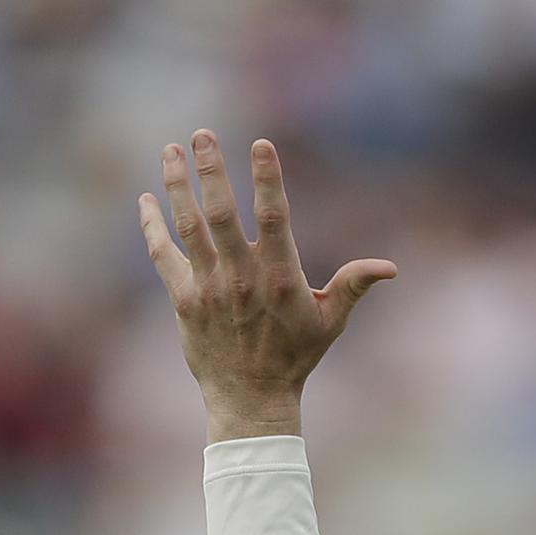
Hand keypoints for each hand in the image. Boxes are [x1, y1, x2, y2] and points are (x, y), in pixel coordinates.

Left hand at [139, 129, 396, 442]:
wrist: (251, 399)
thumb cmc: (295, 357)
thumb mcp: (330, 321)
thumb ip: (354, 285)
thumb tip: (390, 268)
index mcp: (279, 277)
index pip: (274, 217)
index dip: (267, 178)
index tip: (261, 144)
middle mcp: (240, 278)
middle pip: (221, 213)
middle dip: (210, 171)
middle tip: (202, 134)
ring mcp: (208, 288)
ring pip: (188, 226)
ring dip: (177, 186)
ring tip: (170, 150)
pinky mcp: (184, 300)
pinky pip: (163, 254)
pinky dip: (152, 225)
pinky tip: (146, 199)